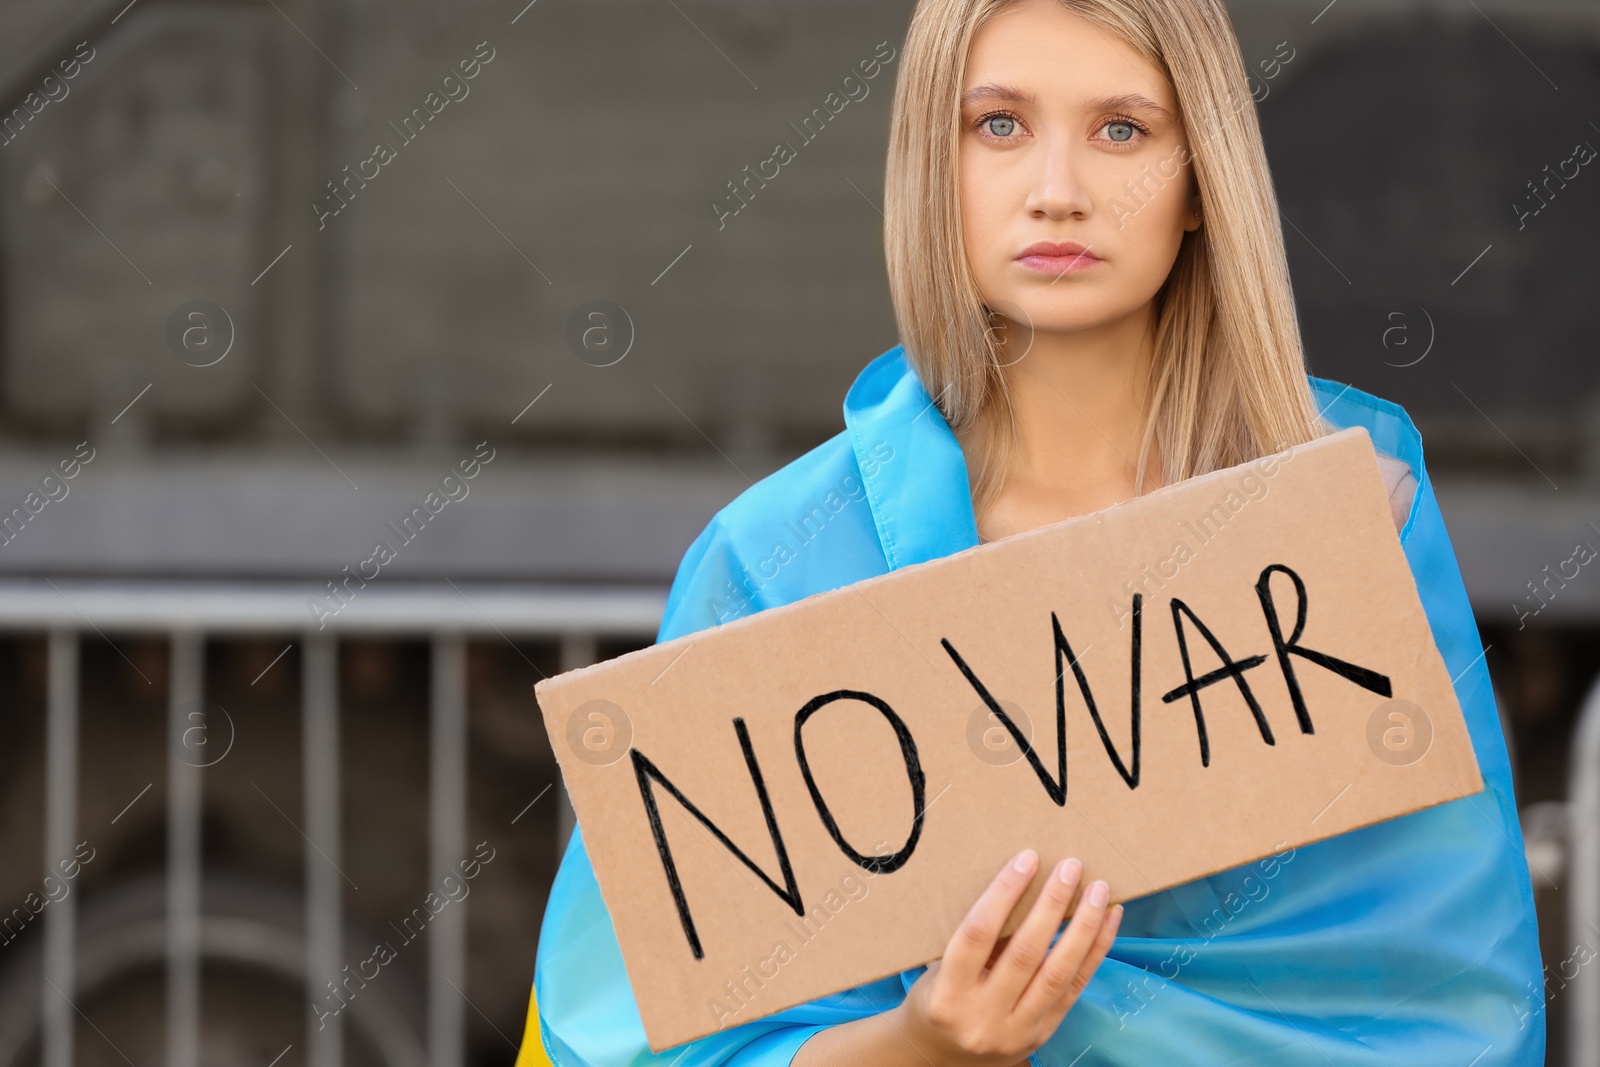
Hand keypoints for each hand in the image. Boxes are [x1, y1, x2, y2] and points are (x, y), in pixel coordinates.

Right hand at [894, 849, 1121, 1066]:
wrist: (942, 1056)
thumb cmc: (939, 996)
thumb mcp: (942, 969)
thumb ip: (978, 941)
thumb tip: (1022, 887)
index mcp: (947, 994)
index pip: (977, 935)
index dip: (1003, 894)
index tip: (1026, 859)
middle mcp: (982, 1017)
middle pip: (1025, 953)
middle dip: (1052, 905)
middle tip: (1071, 867)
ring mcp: (1016, 1031)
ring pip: (1057, 973)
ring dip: (1083, 927)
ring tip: (1098, 891)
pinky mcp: (1042, 1035)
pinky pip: (1074, 989)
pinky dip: (1094, 952)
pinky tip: (1108, 922)